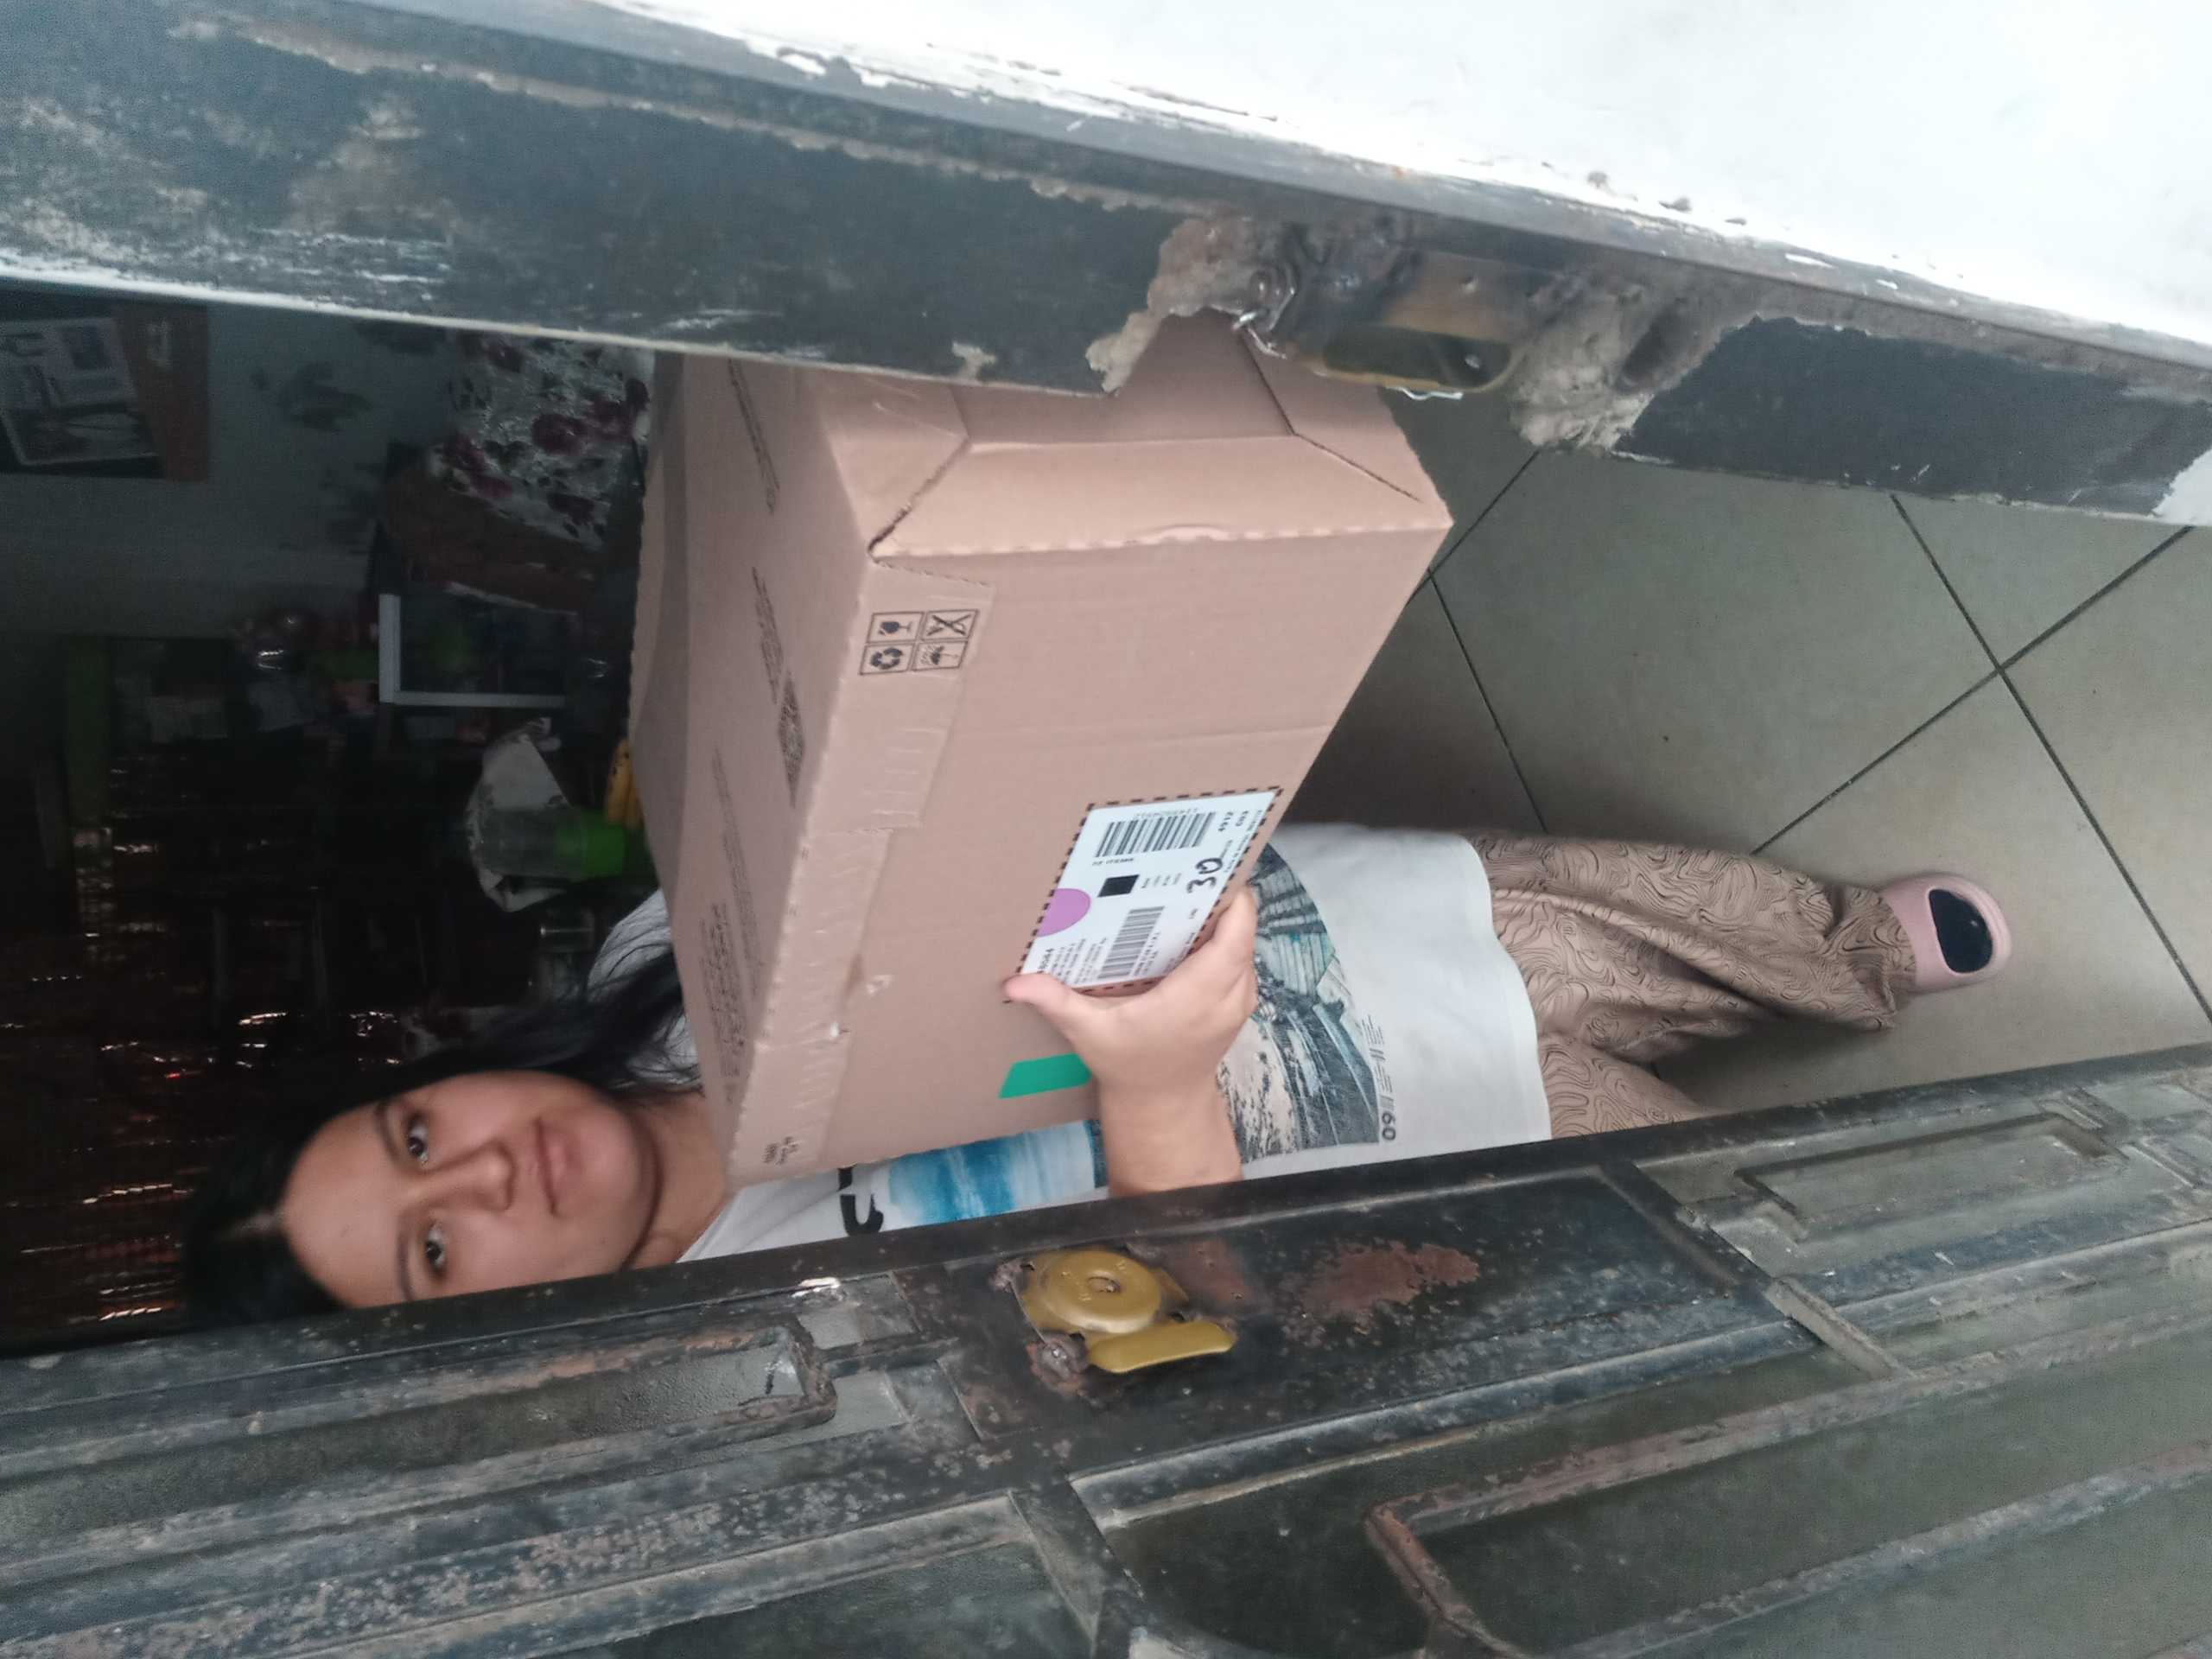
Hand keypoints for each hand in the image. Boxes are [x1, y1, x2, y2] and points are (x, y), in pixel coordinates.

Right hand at [1004, 886, 1257, 1194]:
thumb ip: (1057, 1002)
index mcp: (1197, 997)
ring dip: (1223, 917)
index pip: (1235, 937)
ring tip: (1185, 891)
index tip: (1206, 869)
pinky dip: (1224, 939)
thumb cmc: (1127, 1065)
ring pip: (1244, 941)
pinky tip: (1189, 926)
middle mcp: (1228, 996)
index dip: (1233, 901)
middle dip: (1219, 898)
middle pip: (1242, 930)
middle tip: (1183, 871)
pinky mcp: (1239, 1001)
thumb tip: (1014, 983)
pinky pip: (1241, 958)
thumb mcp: (1089, 1033)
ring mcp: (1239, 999)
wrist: (1162, 1104)